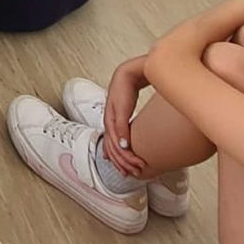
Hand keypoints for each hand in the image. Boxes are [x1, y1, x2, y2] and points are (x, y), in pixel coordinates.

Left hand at [102, 55, 149, 175]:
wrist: (132, 71)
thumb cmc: (131, 90)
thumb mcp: (129, 110)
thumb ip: (128, 125)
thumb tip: (133, 140)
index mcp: (110, 119)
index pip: (110, 143)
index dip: (115, 159)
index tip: (124, 172)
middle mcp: (109, 116)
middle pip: (111, 144)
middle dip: (121, 161)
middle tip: (131, 172)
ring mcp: (112, 111)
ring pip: (114, 137)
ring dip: (124, 153)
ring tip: (134, 164)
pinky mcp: (119, 105)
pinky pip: (119, 124)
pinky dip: (122, 136)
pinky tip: (126, 146)